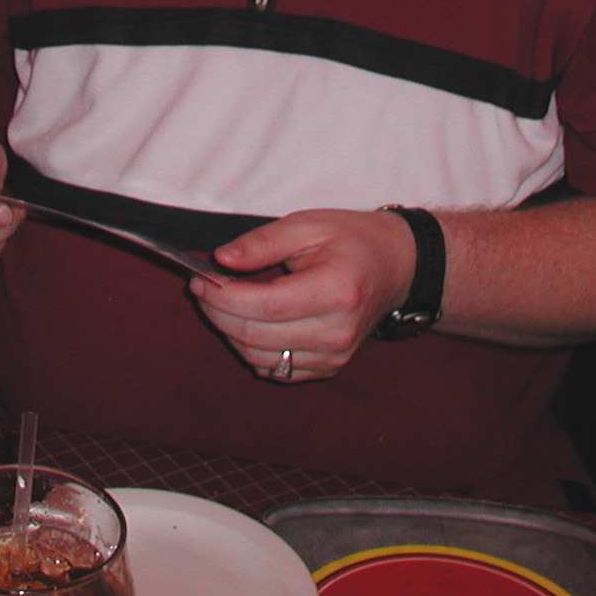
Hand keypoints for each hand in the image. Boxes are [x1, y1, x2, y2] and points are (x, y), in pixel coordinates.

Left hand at [190, 208, 418, 381]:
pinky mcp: (330, 368)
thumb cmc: (351, 240)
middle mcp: (337, 332)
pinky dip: (252, 349)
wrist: (396, 267)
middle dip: (218, 313)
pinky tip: (247, 322)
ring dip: (230, 332)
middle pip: (256, 336)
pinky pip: (276, 370)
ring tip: (222, 302)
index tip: (199, 278)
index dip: (223, 296)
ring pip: (260, 358)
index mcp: (336, 291)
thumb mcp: (308, 225)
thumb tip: (220, 260)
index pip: (263, 306)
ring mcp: (335, 356)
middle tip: (201, 288)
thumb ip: (262, 241)